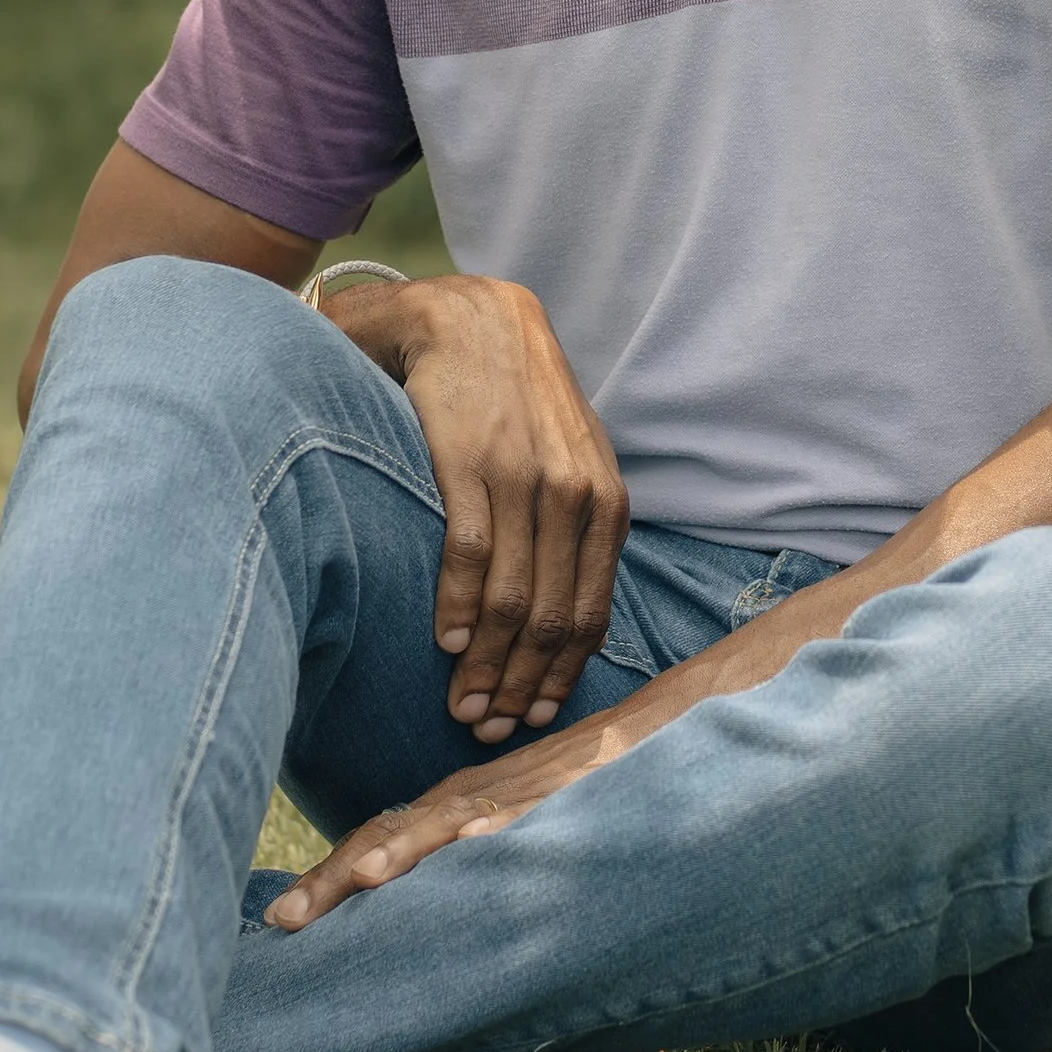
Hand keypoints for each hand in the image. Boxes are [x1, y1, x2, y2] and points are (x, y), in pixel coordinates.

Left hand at [264, 722, 612, 928]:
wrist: (648, 730)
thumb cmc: (576, 781)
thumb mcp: (508, 815)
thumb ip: (463, 846)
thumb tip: (422, 899)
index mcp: (452, 805)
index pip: (374, 838)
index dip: (326, 877)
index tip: (277, 920)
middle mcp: (469, 796)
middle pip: (389, 832)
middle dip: (335, 876)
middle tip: (283, 919)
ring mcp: (513, 794)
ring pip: (446, 822)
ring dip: (402, 849)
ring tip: (360, 878)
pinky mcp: (561, 795)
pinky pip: (525, 813)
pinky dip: (496, 827)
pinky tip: (473, 845)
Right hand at [327, 275, 630, 740]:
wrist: (465, 321)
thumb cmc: (514, 401)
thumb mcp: (568, 457)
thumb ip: (577, 526)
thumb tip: (563, 615)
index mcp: (605, 503)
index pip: (590, 613)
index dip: (560, 676)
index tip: (532, 719)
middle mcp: (576, 495)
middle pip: (553, 619)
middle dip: (521, 685)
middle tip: (489, 730)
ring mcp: (526, 480)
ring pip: (513, 601)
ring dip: (487, 666)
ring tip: (463, 706)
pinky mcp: (473, 464)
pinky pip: (470, 556)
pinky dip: (459, 609)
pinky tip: (446, 645)